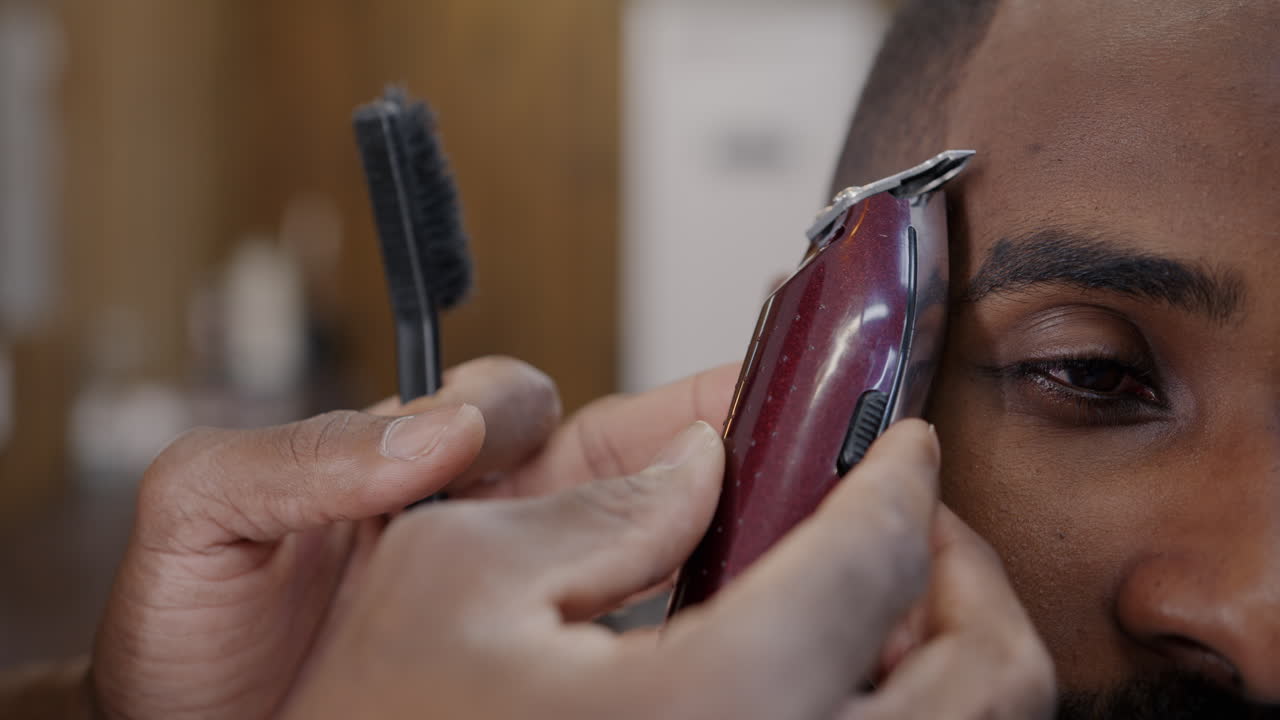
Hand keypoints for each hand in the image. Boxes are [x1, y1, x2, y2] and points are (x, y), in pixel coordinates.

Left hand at [90, 358, 740, 719]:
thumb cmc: (190, 639)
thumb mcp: (204, 517)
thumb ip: (296, 455)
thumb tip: (437, 436)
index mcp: (413, 462)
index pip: (531, 401)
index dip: (599, 384)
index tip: (711, 388)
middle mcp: (473, 521)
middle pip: (619, 459)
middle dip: (710, 433)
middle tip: (804, 430)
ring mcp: (501, 593)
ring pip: (632, 537)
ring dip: (705, 518)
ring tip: (787, 513)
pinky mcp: (511, 658)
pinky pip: (610, 618)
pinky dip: (672, 602)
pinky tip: (719, 605)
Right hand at [283, 420, 1053, 718]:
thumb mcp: (452, 574)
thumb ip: (600, 498)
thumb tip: (704, 465)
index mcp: (711, 713)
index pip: (872, 559)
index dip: (897, 476)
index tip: (900, 443)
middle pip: (985, 678)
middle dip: (962, 570)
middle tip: (907, 521)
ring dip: (950, 655)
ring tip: (877, 599)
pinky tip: (826, 681)